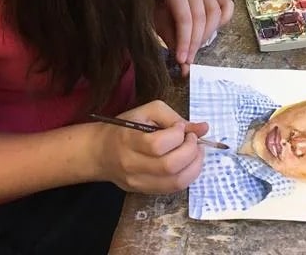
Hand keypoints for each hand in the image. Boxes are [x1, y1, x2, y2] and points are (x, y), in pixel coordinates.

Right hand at [93, 100, 207, 193]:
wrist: (102, 152)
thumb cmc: (125, 127)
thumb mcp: (147, 112)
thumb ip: (174, 117)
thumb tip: (203, 128)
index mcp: (128, 140)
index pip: (158, 145)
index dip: (177, 135)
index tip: (181, 127)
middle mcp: (132, 165)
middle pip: (170, 166)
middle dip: (191, 151)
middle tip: (193, 139)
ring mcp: (138, 183)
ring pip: (175, 182)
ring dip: (194, 166)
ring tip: (195, 151)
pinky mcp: (144, 192)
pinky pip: (173, 189)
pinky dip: (187, 176)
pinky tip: (187, 163)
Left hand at [154, 0, 233, 75]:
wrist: (165, 0)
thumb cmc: (163, 14)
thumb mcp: (163, 29)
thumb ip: (174, 46)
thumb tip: (186, 70)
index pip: (184, 19)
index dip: (185, 42)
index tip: (182, 60)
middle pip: (200, 18)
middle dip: (195, 43)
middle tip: (189, 59)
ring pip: (215, 14)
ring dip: (207, 35)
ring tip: (196, 46)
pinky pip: (227, 8)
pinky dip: (222, 22)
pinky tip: (210, 31)